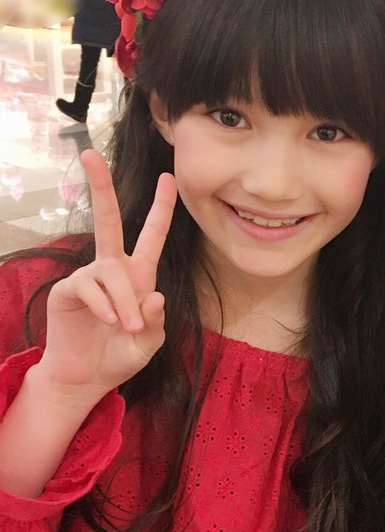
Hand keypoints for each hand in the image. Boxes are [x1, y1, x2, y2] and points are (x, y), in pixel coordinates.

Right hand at [32, 149, 177, 407]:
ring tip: (127, 327)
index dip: (161, 208)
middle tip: (89, 153)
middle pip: (107, 220)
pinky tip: (110, 320)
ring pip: (111, 273)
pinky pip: (88, 286)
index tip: (169, 178)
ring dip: (124, 300)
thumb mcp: (150, 343)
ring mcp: (89, 277)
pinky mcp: (68, 290)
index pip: (152, 235)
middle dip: (101, 186)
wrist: (88, 377)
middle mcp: (112, 268)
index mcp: (139, 274)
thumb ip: (157, 322)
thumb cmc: (121, 355)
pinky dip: (103, 304)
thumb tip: (155, 295)